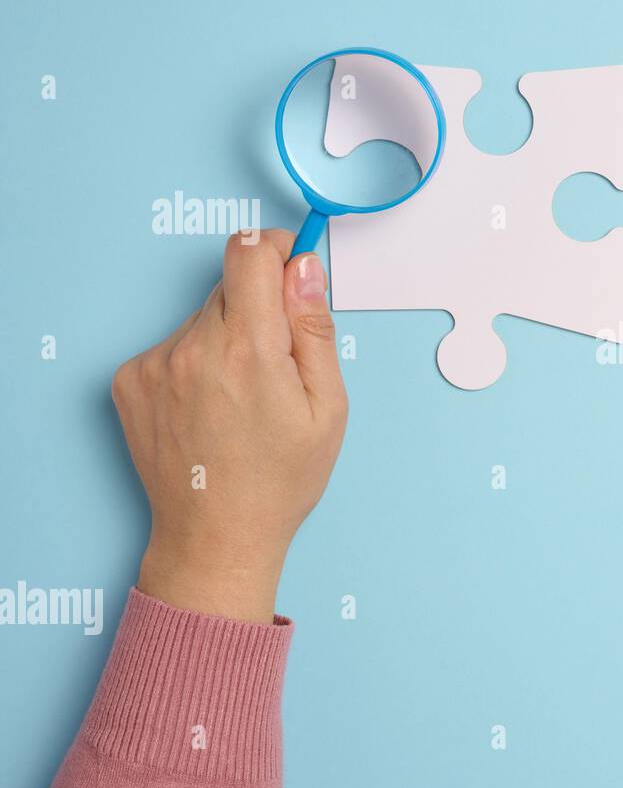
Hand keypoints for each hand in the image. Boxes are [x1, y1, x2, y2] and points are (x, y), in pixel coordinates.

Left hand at [111, 230, 348, 623]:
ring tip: (241, 396)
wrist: (217, 536)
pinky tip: (210, 405)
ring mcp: (154, 364)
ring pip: (202, 316)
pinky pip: (174, 343)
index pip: (248, 252)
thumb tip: (304, 268)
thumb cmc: (280, 479)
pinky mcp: (130, 380)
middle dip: (259, 307)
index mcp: (248, 351)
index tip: (290, 269)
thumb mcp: (327, 406)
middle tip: (276, 362)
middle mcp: (192, 349)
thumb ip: (314, 328)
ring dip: (227, 337)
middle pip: (228, 284)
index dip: (275, 250)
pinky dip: (196, 360)